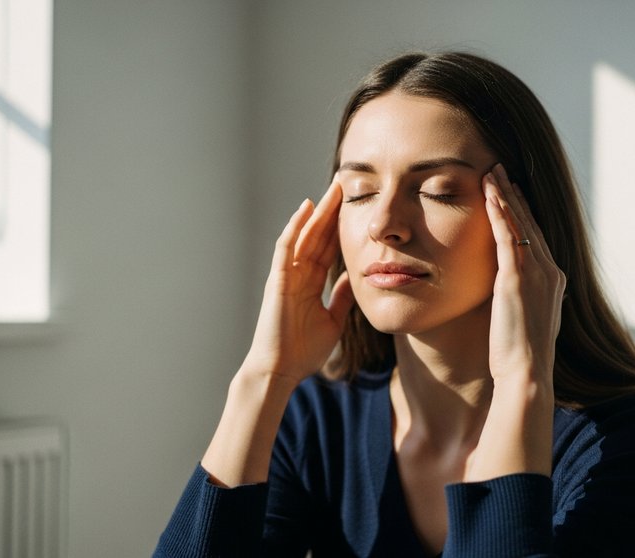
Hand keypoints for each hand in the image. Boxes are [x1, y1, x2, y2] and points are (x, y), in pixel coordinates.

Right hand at [240, 177, 355, 384]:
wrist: (282, 370)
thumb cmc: (304, 351)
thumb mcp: (334, 321)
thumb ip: (341, 298)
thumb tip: (353, 279)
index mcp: (311, 284)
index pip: (328, 248)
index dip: (340, 227)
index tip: (356, 206)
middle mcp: (299, 274)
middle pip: (318, 235)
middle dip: (332, 210)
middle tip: (347, 185)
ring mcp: (287, 275)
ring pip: (304, 235)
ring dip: (318, 211)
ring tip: (333, 188)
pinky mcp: (278, 279)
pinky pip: (287, 247)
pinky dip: (295, 227)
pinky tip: (306, 208)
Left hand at [483, 164, 565, 385]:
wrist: (526, 375)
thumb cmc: (519, 357)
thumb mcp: (524, 320)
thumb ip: (520, 300)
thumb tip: (509, 294)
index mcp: (553, 281)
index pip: (536, 236)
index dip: (522, 212)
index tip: (510, 192)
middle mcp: (550, 272)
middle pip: (530, 223)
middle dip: (514, 194)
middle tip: (500, 169)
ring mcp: (536, 273)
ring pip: (520, 224)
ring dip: (504, 195)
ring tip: (491, 172)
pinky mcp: (517, 279)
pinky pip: (508, 237)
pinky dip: (499, 214)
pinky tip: (489, 196)